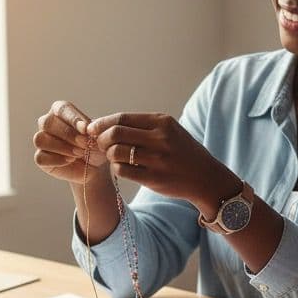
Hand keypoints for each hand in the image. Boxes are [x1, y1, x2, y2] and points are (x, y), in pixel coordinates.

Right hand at [32, 100, 107, 183]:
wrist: (94, 166)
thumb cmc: (94, 145)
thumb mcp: (97, 135)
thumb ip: (91, 128)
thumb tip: (84, 128)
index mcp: (60, 111)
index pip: (61, 109)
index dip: (72, 118)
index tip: (85, 128)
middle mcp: (47, 123)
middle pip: (48, 123)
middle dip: (68, 134)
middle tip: (84, 143)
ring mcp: (41, 140)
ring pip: (40, 139)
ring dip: (62, 147)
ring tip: (79, 153)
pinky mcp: (40, 158)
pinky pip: (40, 157)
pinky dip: (57, 160)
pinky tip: (70, 160)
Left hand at [86, 112, 235, 210]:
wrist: (205, 177)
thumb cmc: (182, 152)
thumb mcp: (169, 130)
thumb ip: (142, 126)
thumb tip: (106, 124)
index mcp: (162, 122)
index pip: (122, 118)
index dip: (102, 123)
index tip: (92, 128)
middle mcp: (160, 139)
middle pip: (115, 134)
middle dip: (101, 139)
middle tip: (100, 144)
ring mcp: (157, 160)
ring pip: (117, 153)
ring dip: (109, 155)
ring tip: (114, 156)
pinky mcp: (154, 178)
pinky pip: (123, 171)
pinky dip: (117, 168)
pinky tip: (123, 167)